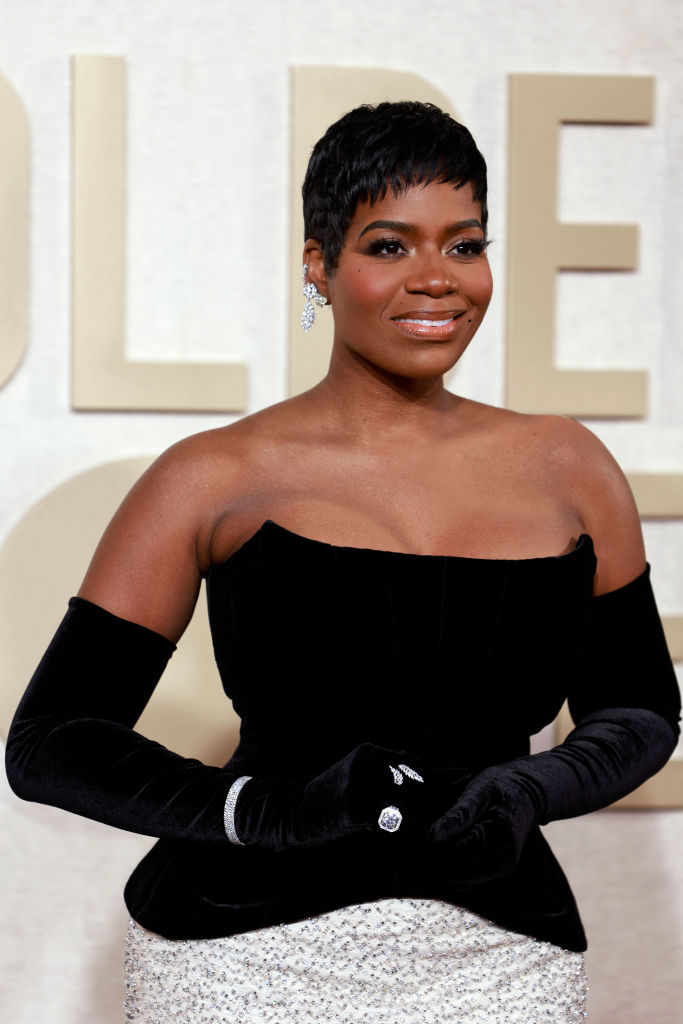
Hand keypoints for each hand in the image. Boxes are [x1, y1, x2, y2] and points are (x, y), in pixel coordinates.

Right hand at [234, 742, 454, 850]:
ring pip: (407, 800)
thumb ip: (384, 770)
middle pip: (415, 780)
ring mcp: (360, 785)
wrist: (293, 812)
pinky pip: (391, 819)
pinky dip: (411, 828)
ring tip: (456, 822)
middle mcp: (367, 764)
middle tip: (468, 803)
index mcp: (369, 752)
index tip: (465, 779)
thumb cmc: (330, 796)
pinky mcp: (354, 808)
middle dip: (442, 793)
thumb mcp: (357, 773)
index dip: (440, 773)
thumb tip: (416, 767)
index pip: (414, 763)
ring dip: (432, 812)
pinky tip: (429, 837)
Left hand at [428, 764, 539, 886]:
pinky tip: (458, 849)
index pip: (458, 852)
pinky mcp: (503, 869)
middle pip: (461, 871)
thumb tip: (432, 837)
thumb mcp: (478, 792)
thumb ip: (457, 815)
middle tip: (444, 834)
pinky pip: (473, 880)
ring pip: (466, 880)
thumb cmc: (500, 787)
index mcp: (501, 837)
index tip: (440, 828)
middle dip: (445, 857)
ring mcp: (506, 866)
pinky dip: (460, 869)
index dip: (442, 843)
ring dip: (451, 865)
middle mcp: (507, 858)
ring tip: (452, 839)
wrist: (528, 792)